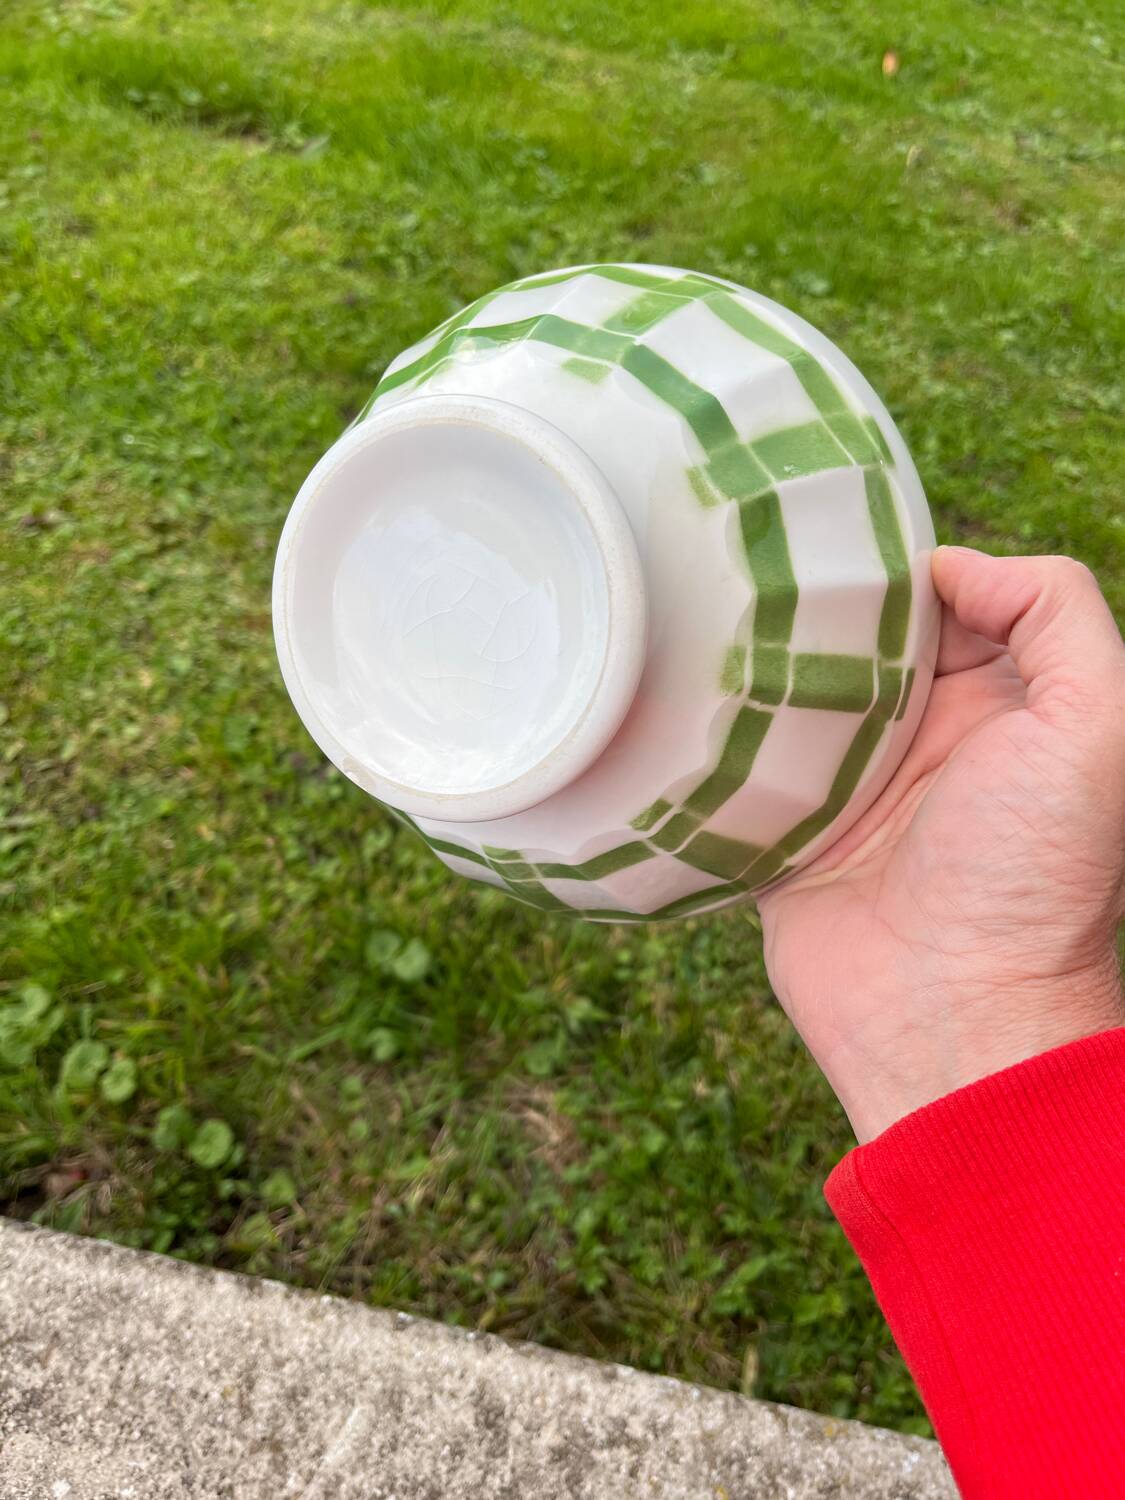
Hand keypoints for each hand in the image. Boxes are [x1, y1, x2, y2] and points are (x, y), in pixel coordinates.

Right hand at [758, 547, 1124, 1142]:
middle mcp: (929, 744)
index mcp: (1003, 709)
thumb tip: (954, 567)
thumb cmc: (1034, 875)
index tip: (848, 554)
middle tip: (761, 578)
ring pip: (796, 698)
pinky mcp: (788, 837)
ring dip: (760, 668)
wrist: (951, 1018)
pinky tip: (681, 698)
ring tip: (706, 626)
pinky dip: (720, 741)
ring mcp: (851, 791)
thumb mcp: (1097, 726)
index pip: (950, 606)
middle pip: (864, 645)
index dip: (908, 573)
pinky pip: (745, 771)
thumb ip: (1057, 615)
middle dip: (821, 612)